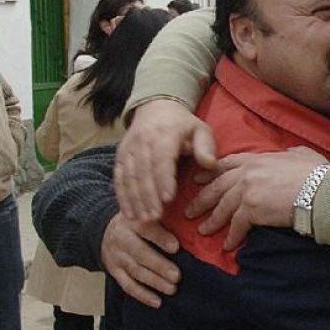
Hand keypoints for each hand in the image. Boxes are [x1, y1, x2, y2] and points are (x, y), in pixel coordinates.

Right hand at [101, 214, 181, 308]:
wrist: (104, 230)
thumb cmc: (137, 221)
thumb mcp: (146, 213)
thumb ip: (164, 216)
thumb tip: (191, 222)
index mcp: (132, 221)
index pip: (145, 228)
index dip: (160, 238)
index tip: (175, 247)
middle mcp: (121, 238)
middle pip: (140, 253)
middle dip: (159, 266)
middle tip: (177, 276)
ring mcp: (116, 257)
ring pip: (135, 271)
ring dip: (155, 282)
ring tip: (172, 289)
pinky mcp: (114, 271)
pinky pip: (127, 285)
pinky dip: (142, 295)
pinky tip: (157, 302)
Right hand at [115, 100, 216, 222]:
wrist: (156, 109)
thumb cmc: (183, 125)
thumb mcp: (200, 130)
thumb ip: (206, 147)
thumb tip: (210, 164)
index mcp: (164, 134)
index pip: (161, 158)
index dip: (163, 179)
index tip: (168, 199)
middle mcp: (142, 141)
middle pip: (143, 171)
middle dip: (148, 196)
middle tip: (156, 217)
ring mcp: (128, 149)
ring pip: (129, 177)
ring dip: (135, 200)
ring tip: (144, 221)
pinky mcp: (120, 157)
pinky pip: (119, 179)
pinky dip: (123, 197)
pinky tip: (129, 214)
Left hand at [186, 146, 328, 249]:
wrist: (321, 190)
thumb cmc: (317, 173)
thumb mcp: (302, 154)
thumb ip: (290, 154)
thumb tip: (291, 154)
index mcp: (258, 158)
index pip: (227, 164)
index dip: (211, 172)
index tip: (199, 179)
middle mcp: (247, 172)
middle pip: (217, 186)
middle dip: (202, 199)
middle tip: (190, 210)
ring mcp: (247, 190)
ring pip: (222, 207)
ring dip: (212, 221)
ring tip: (203, 231)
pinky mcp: (251, 209)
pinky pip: (236, 226)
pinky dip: (231, 237)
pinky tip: (227, 246)